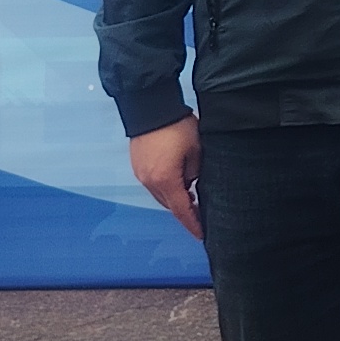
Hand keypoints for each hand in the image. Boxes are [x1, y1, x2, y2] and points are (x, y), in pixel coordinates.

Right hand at [128, 114, 201, 237]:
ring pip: (161, 195)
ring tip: (190, 197)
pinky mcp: (138, 164)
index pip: (182, 210)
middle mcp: (150, 181)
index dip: (192, 223)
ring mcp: (141, 173)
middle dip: (185, 211)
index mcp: (166, 180)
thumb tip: (192, 182)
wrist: (151, 106)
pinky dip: (165, 187)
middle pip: (170, 205)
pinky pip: (153, 184)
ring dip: (175, 198)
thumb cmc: (175, 125)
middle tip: (200, 214)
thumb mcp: (197, 149)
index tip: (201, 234)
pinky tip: (176, 182)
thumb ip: (196, 172)